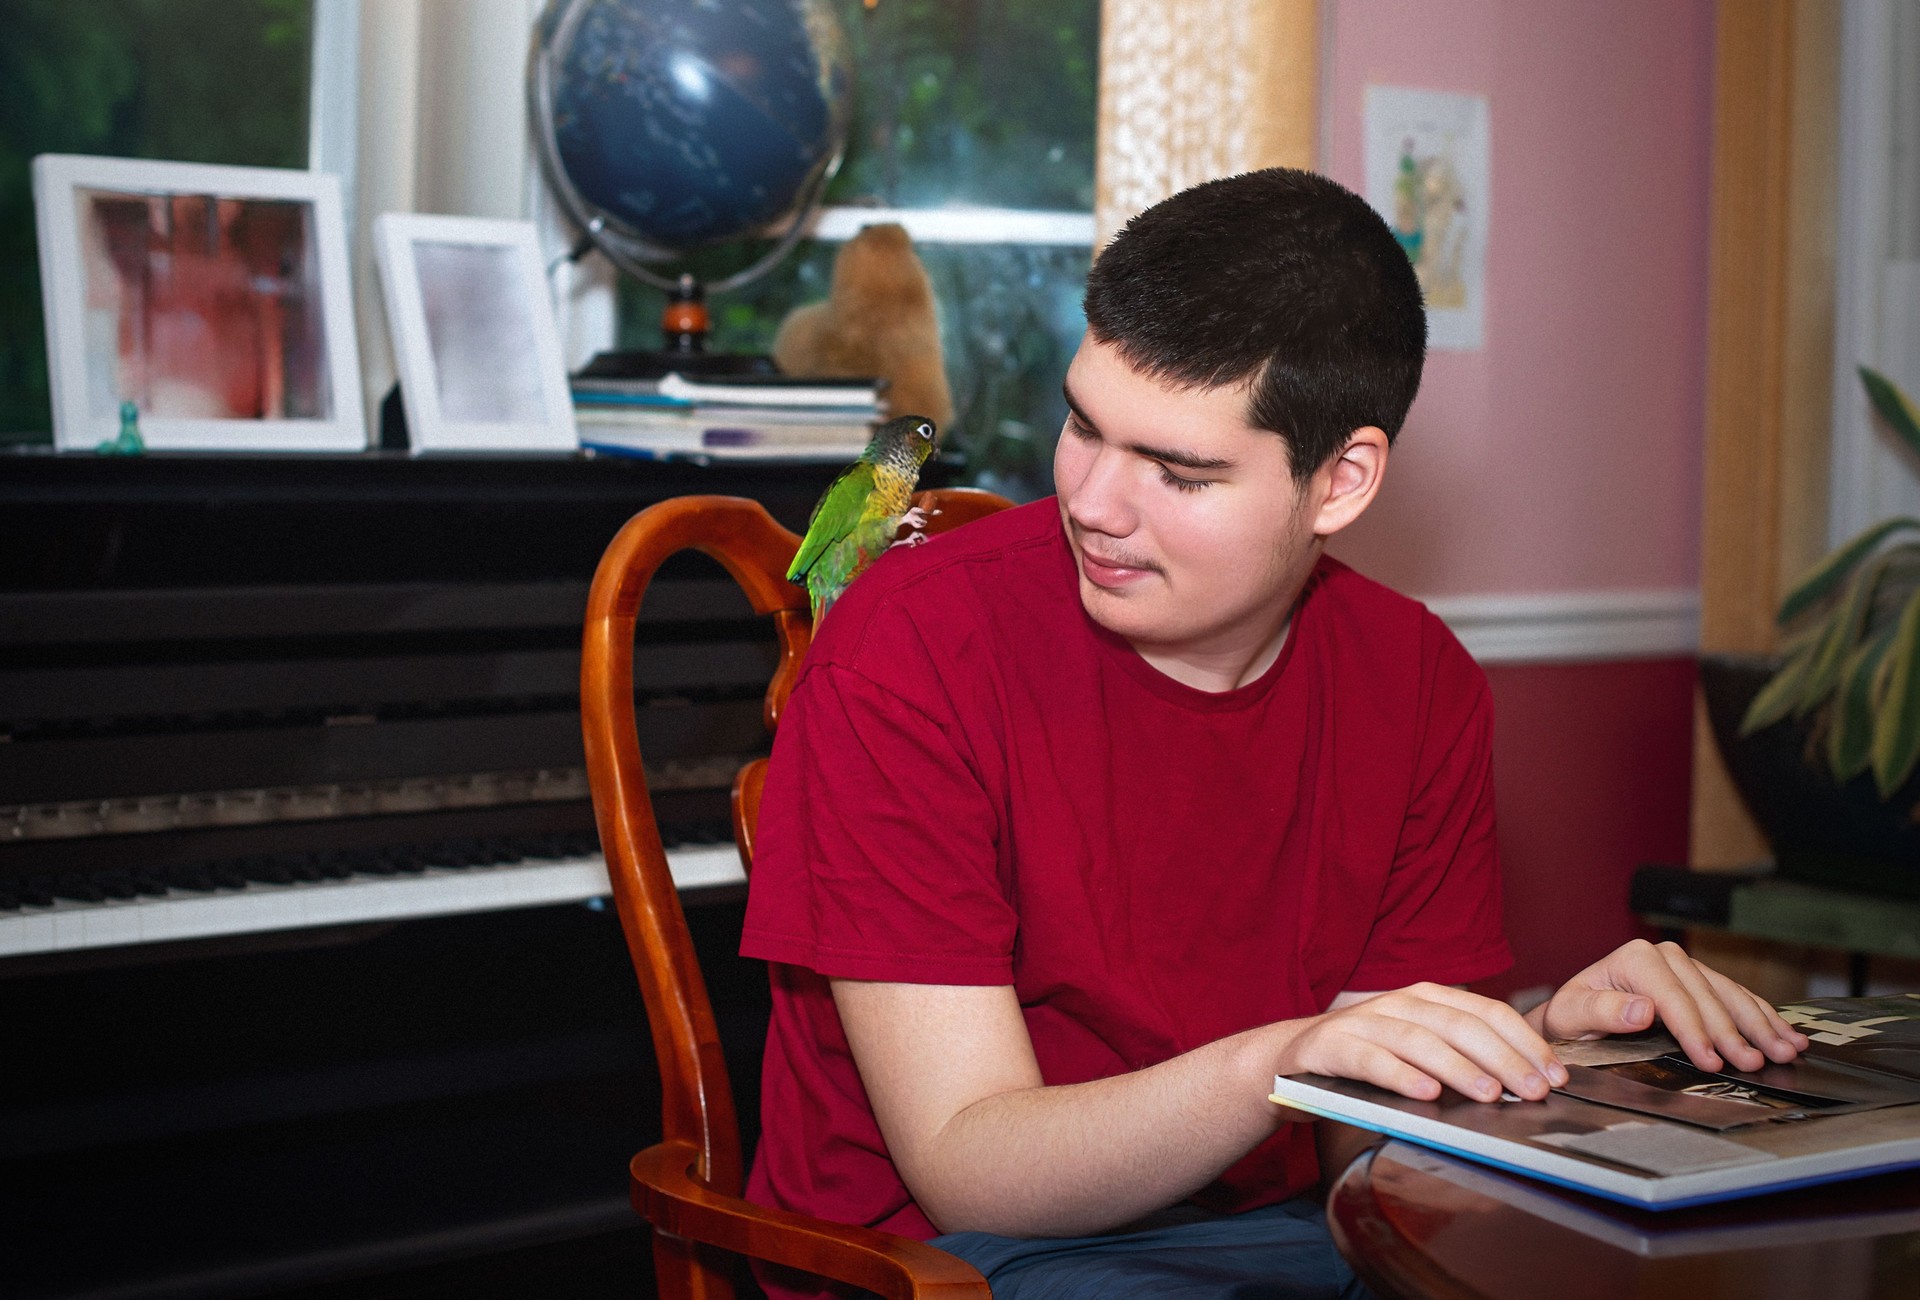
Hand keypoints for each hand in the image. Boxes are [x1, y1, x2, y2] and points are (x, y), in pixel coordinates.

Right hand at [1281, 983, 1568, 1104]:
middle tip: (1533, 1091)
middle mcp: (1398, 1003)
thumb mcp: (1416, 1049)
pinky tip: (1425, 1093)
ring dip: (1459, 1067)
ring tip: (1489, 1095)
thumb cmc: (1366, 1059)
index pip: (1487, 1012)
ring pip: (1420, 1039)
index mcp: (1427, 999)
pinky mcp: (1332, 1047)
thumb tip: (1524, 1084)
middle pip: (1461, 1025)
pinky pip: (1371, 1060)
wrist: (1287, 1060)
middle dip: (1504, 1058)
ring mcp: (1364, 1022)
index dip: (1525, 1042)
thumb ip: (1460, 1056)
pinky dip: (1400, 1075)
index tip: (1555, 1076)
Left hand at [1526, 939, 1809, 1072]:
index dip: (1696, 1031)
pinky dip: (1764, 1017)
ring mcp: (1686, 967)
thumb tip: (1642, 1010)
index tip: (1711, 1061)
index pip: (1674, 998)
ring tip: (1787, 1051)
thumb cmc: (1571, 1016)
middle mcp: (1664, 956)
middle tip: (1757, 1063)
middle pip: (1708, 997)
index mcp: (1635, 959)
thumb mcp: (1573, 1014)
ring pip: (1731, 996)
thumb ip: (1603, 1011)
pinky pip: (1737, 998)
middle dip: (1735, 1033)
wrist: (1575, 1015)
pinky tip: (1788, 1034)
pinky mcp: (1700, 982)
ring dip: (1762, 1025)